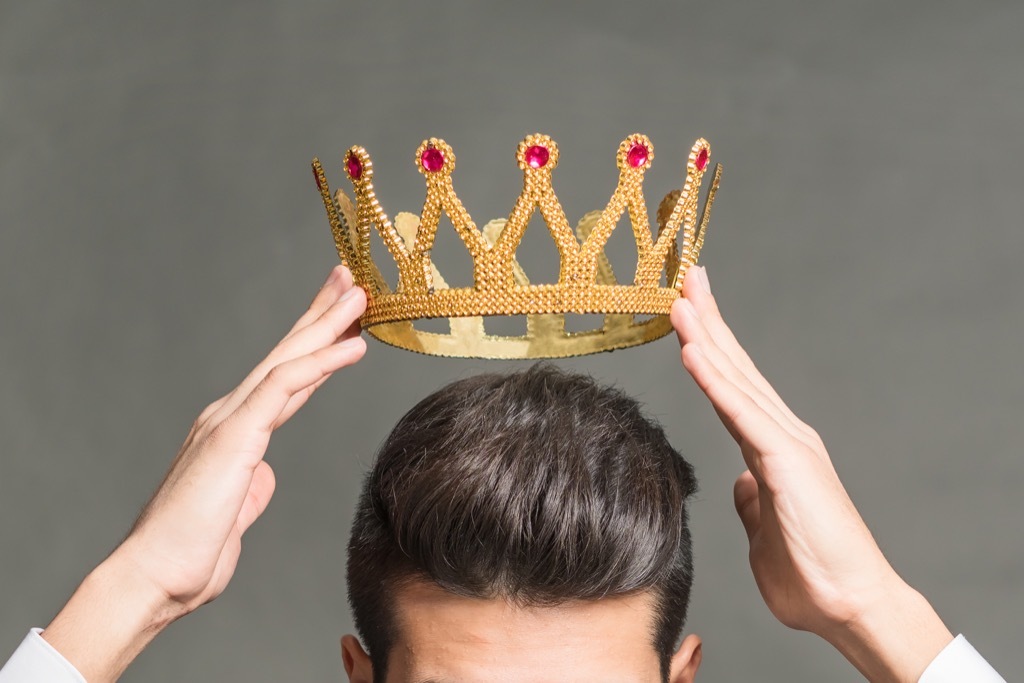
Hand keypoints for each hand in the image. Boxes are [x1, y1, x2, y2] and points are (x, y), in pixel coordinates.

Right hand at [42, 265, 366, 681]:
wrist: (155, 578)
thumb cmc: (191, 551)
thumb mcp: (235, 511)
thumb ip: (250, 486)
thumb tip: (264, 475)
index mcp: (235, 430)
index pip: (285, 375)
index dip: (315, 343)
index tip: (344, 317)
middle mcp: (231, 415)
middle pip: (287, 353)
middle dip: (321, 314)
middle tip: (351, 279)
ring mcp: (230, 421)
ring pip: (287, 359)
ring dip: (327, 324)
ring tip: (359, 294)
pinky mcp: (233, 436)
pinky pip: (284, 387)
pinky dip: (321, 362)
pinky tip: (353, 345)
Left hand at [672, 266, 952, 682]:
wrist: (852, 606)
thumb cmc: (812, 576)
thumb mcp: (764, 532)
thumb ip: (753, 502)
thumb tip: (741, 481)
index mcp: (772, 448)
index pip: (732, 387)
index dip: (709, 348)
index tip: (688, 313)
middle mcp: (782, 435)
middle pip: (735, 368)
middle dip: (709, 320)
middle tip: (685, 278)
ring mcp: (787, 443)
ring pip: (736, 379)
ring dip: (705, 336)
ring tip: (680, 299)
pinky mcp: (787, 461)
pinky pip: (740, 412)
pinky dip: (713, 379)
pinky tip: (692, 350)